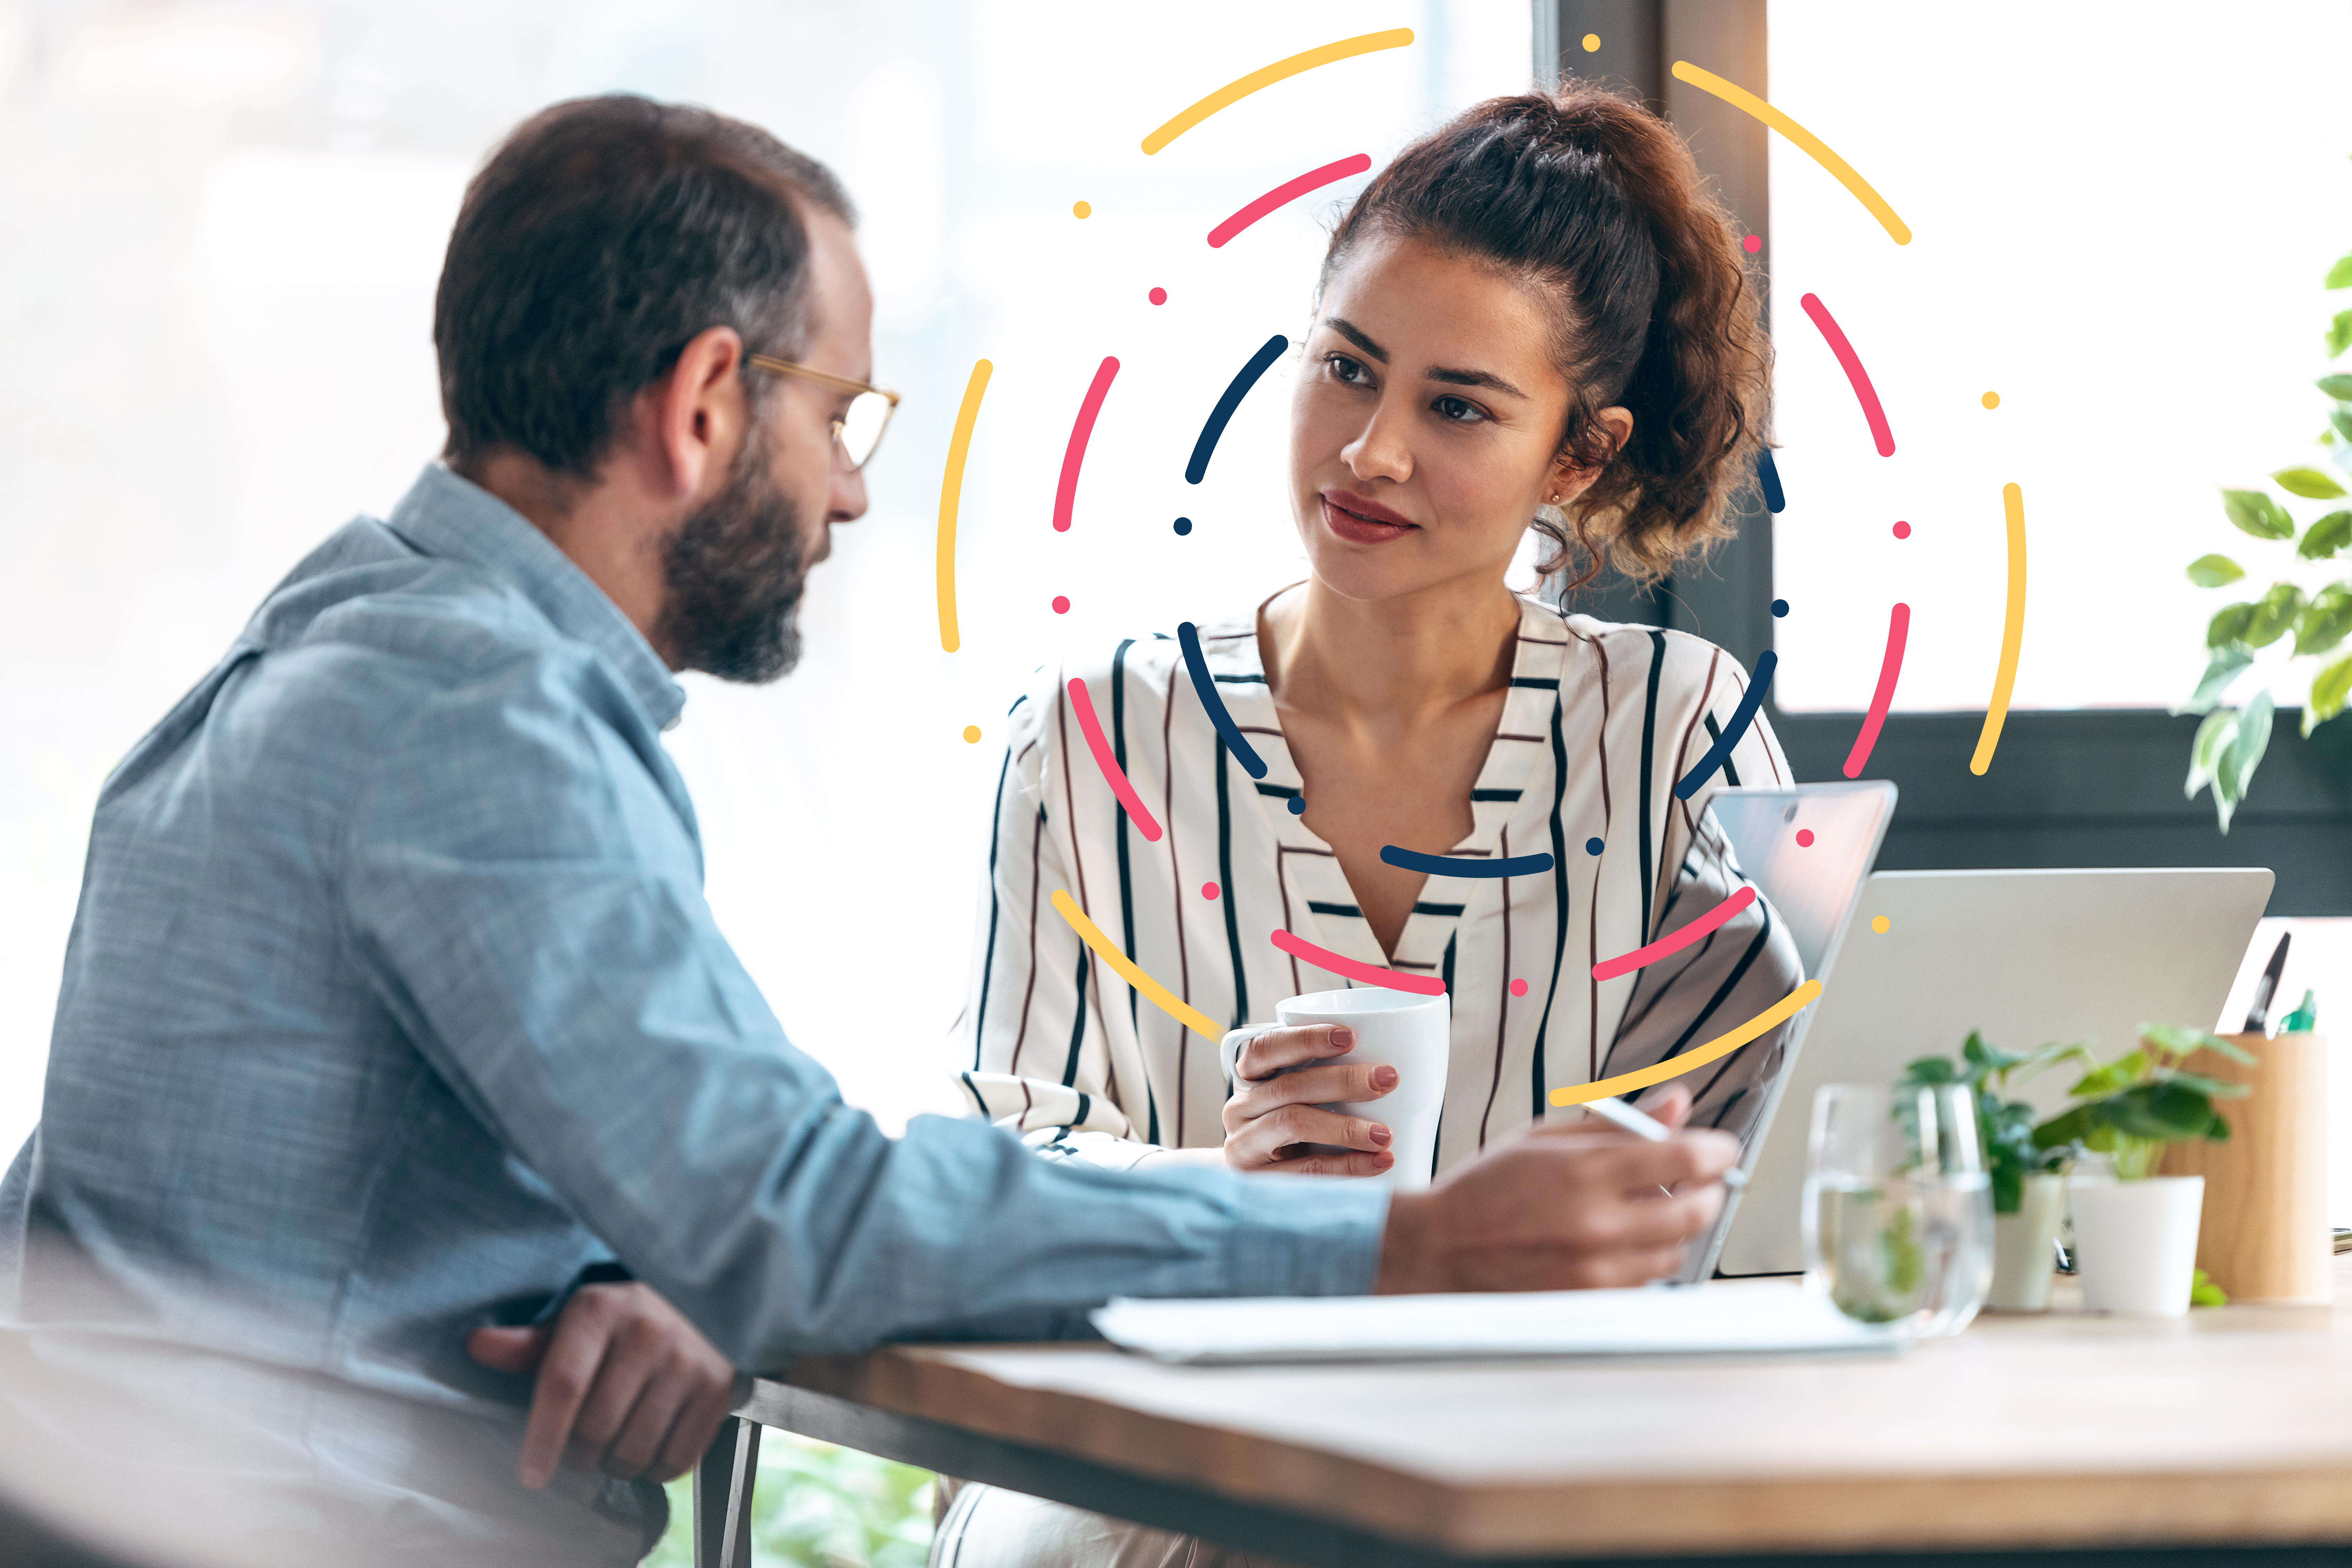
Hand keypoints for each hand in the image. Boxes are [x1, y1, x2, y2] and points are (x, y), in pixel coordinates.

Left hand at [466, 1280, 736, 1489]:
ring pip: (633, 1451)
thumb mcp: (578, 1320)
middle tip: (584, 1442)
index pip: (563, 1385)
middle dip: (580, 1452)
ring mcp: (688, 1360)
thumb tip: (477, 1346)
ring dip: (617, 1463)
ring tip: (618, 1440)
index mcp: (601, 1309)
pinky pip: (675, 1459)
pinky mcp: (719, 1387)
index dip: (542, 1438)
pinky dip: (656, 1468)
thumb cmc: (628, 1317)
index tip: (531, 1475)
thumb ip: (530, 1344)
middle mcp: (648, 1330)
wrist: (706, 1297)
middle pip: (594, 1428)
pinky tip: (651, 1443)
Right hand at [1220, 1024, 1396, 1176]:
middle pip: (1288, 1087)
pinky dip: (1347, 1165)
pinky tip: (1379, 1162)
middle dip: (1342, 1080)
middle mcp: (1239, 1109)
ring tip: (1385, 1133)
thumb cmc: (1289, 1130)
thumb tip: (1391, 1055)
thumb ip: (1322, 1078)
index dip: (1304, 1039)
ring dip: (1345, 1127)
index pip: (1265, 1049)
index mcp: (1248, 1079)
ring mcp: (1244, 1147)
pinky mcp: (1258, 1182)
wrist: (1255, 1191)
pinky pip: (1306, 1170)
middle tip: (1388, 1078)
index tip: (1350, 1036)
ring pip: (1293, 1124)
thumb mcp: (1295, 1099)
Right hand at [1372, 1102, 1737, 1293]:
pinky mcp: (1590, 1300)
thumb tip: (1677, 1103)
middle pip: (1695, 1210)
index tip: (1723, 1149)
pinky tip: (1618, 1242)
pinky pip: (1647, 1280)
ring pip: (1676, 1250)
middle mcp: (1597, 1222)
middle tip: (1699, 1182)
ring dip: (1674, 1228)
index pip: (1685, 1158)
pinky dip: (1646, 1260)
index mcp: (1586, 1171)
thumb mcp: (1545, 1138)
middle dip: (1708, 1192)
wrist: (1439, 1249)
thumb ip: (1616, 1123)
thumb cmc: (1486, 1189)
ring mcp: (1596, 1268)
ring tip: (1642, 1211)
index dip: (1717, 1151)